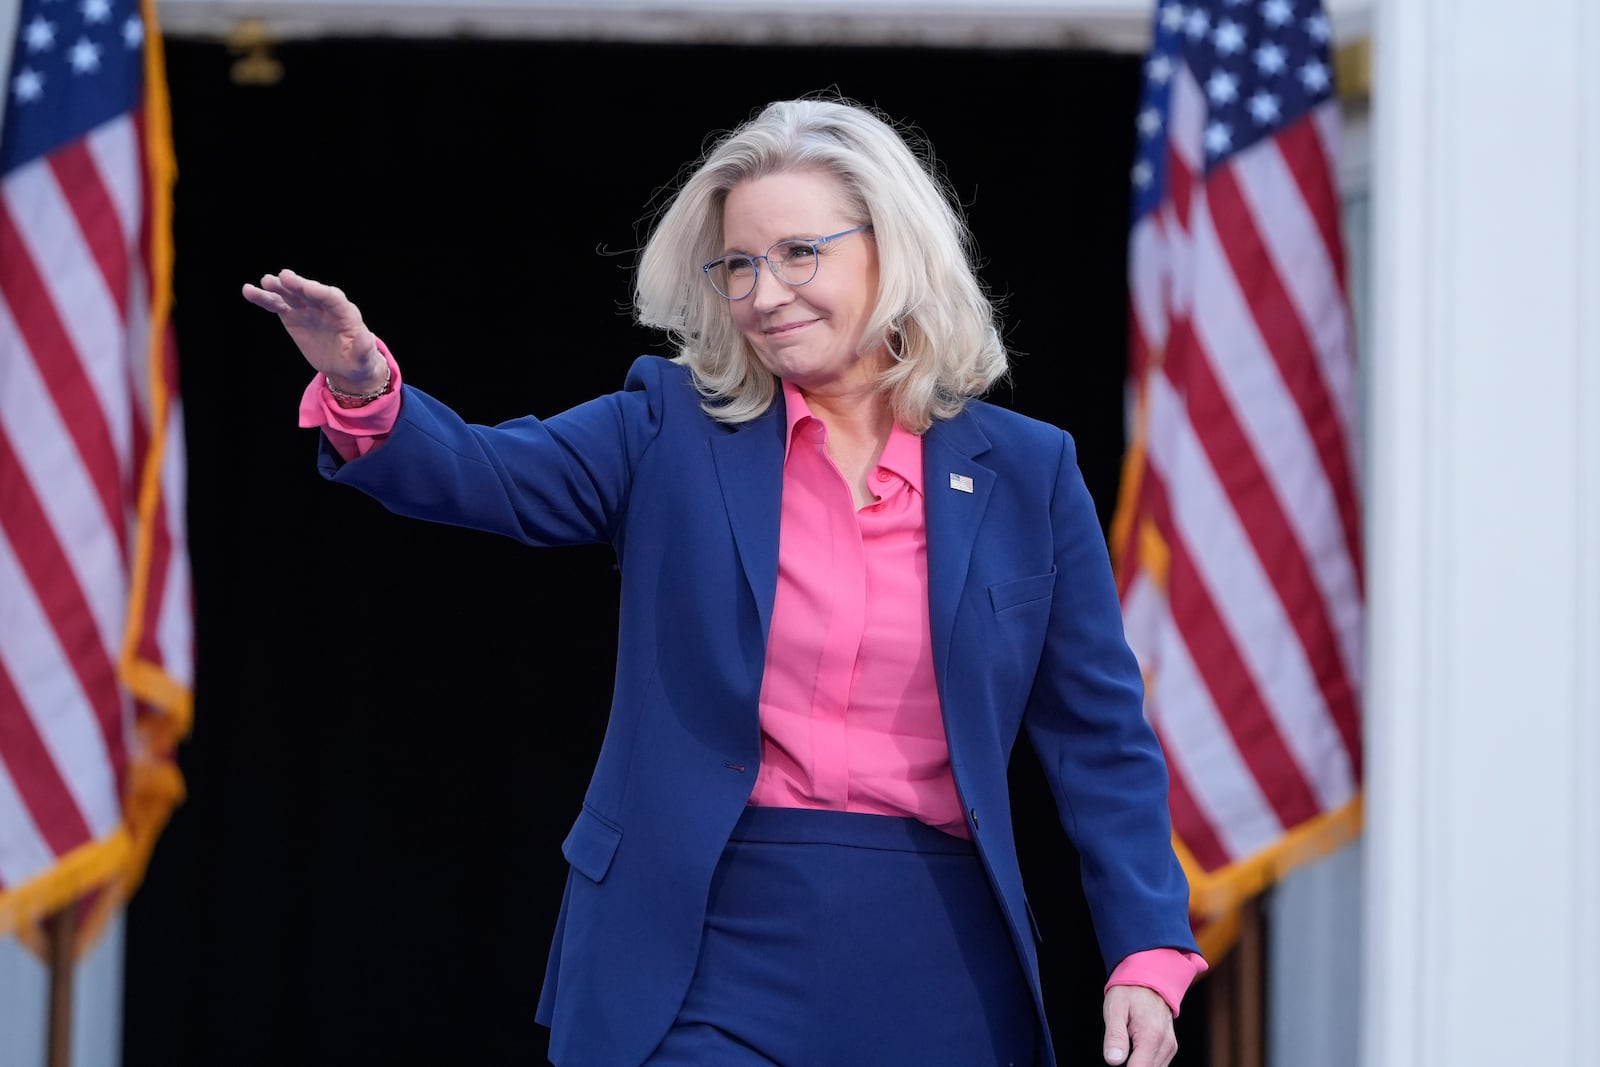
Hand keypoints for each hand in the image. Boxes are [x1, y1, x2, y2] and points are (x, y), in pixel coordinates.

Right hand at [242, 269, 383, 391]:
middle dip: (299, 285)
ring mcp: (308, 309)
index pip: (333, 298)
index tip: (307, 288)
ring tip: (265, 282)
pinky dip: (264, 298)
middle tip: (283, 277)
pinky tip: (249, 291)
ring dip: (278, 288)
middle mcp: (325, 306)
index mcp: (346, 313)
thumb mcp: (364, 359)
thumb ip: (364, 349)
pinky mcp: (293, 316)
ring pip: (291, 295)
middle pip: (310, 292)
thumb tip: (367, 339)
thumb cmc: (358, 361)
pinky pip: (277, 305)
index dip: (320, 292)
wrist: (345, 365)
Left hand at [1102, 985, 1177, 1066]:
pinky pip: (1158, 1064)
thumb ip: (1114, 1036)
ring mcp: (1170, 1047)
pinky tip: (1134, 1050)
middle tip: (1118, 1049)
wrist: (1150, 980)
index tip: (1114, 1059)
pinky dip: (1145, 1061)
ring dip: (1138, 1063)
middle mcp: (1165, 1044)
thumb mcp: (1115, 1009)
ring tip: (1126, 1046)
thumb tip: (1113, 1061)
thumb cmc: (1129, 993)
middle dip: (1131, 1066)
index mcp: (1150, 1036)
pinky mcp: (1170, 1048)